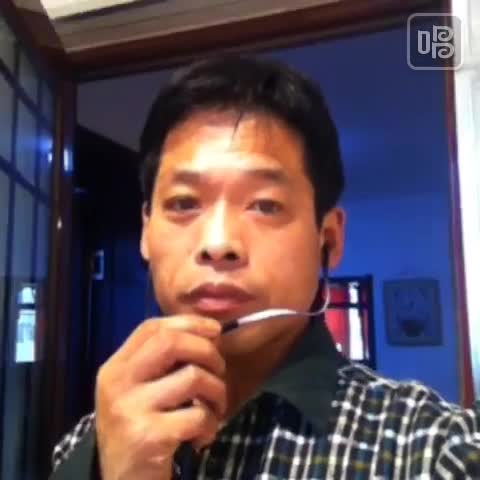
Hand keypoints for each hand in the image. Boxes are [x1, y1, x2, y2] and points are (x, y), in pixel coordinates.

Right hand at [95, 315, 225, 479]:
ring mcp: (130, 409)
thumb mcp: (139, 392)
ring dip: (217, 392)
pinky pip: (199, 416)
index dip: (189, 323)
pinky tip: (201, 438)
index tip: (215, 331)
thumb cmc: (138, 431)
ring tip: (214, 411)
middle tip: (218, 371)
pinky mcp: (149, 436)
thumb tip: (209, 334)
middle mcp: (117, 383)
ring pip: (193, 377)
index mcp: (116, 368)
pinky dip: (211, 425)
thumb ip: (161, 363)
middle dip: (207, 351)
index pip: (152, 328)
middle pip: (171, 342)